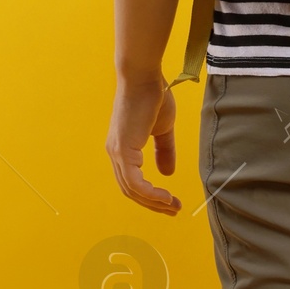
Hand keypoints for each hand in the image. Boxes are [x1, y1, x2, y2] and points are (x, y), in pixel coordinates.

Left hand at [106, 71, 180, 214]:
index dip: (151, 195)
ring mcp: (117, 153)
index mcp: (122, 148)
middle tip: (174, 210)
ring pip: (132, 190)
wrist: (145, 77)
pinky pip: (135, 182)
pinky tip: (165, 197)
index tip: (171, 202)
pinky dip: (150, 194)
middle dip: (153, 204)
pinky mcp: (123, 151)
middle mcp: (115, 153)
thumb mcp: (163, 130)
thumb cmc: (154, 96)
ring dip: (154, 202)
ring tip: (173, 206)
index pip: (132, 181)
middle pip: (130, 190)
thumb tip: (168, 174)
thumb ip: (164, 151)